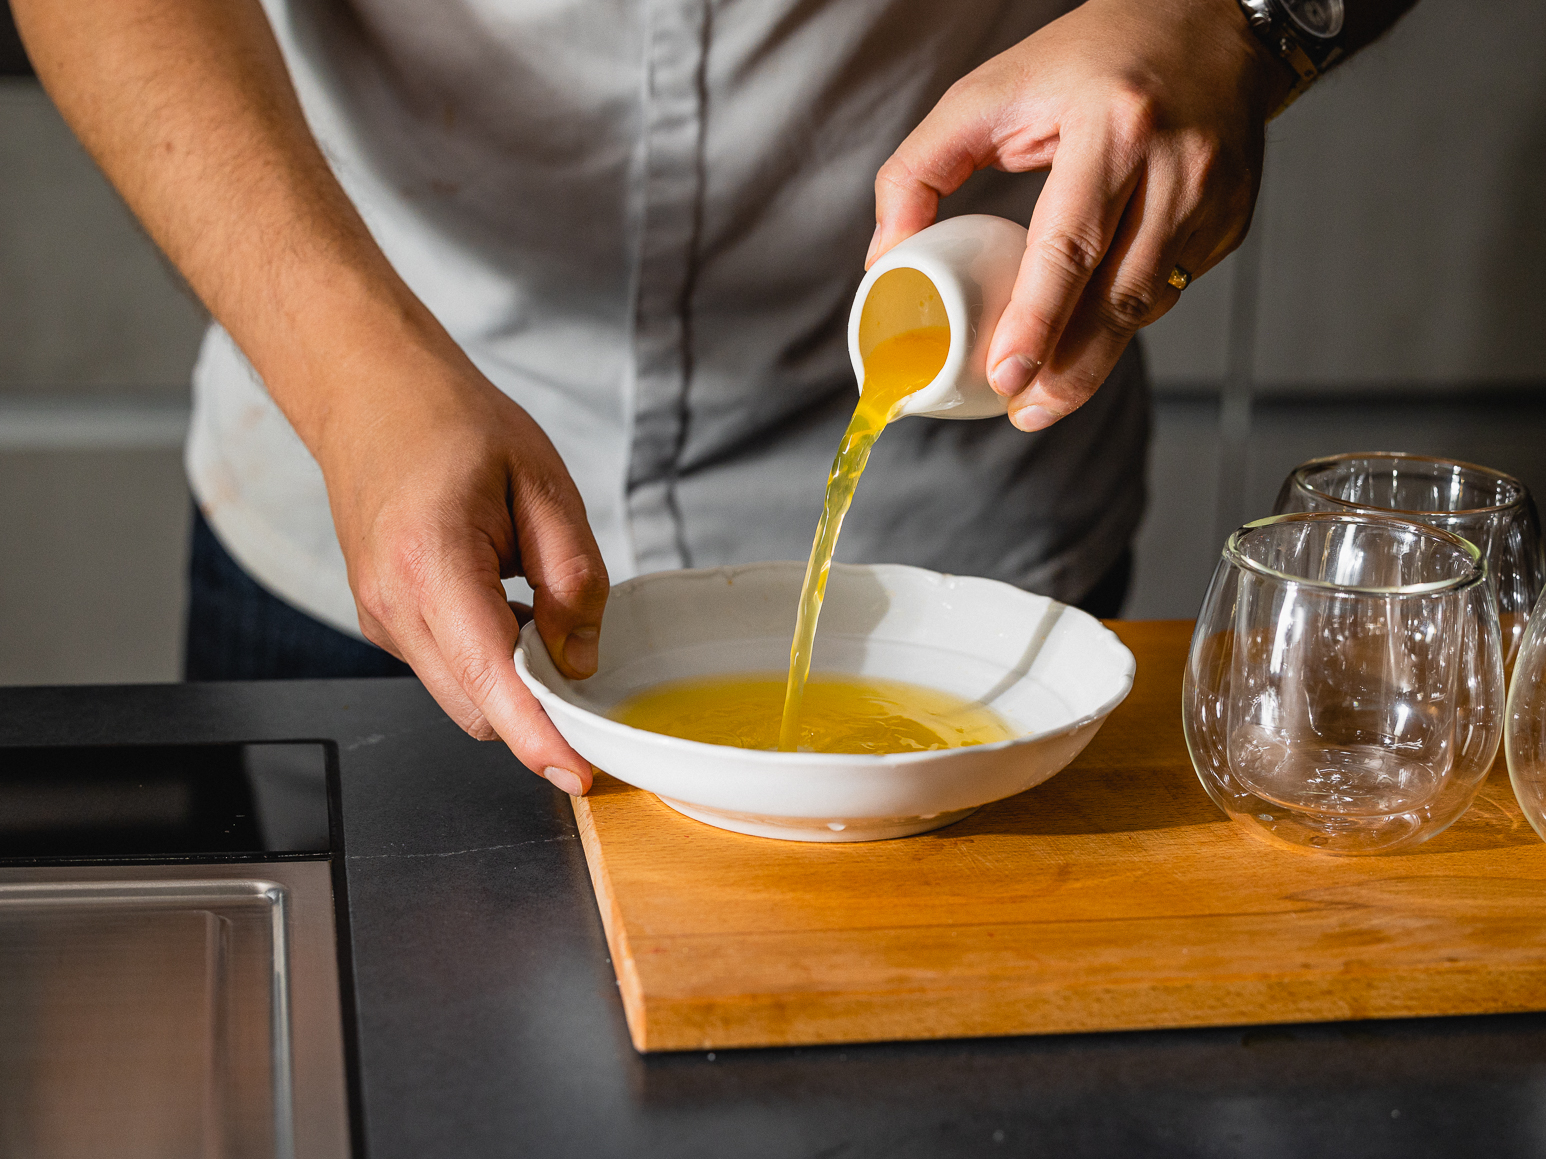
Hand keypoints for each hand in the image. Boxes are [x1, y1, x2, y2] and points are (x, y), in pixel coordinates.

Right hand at [314, 325, 608, 795]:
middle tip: (591, 670)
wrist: (369, 393)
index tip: (579, 774)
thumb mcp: (541, 482)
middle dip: (538, 711)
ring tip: (540, 606)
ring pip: (463, 695)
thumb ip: (573, 575)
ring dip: (514, 681)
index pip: (490, 680)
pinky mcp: (384, 621)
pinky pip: (448, 667)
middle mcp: (394, 605)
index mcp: (431, 564)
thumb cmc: (451, 422)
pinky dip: (489, 659)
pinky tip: (509, 605)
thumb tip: (582, 658)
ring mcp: (381, 619)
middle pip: (478, 708)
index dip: (538, 737)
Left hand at [869, 0, 1289, 430]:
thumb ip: (917, 170)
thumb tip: (882, 259)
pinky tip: (1094, 325)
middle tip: (1024, 412)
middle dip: (1069, 370)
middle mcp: (1175, 163)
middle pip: (1118, 297)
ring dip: (1095, 357)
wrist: (1207, 22)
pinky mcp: (1231, 218)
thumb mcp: (986, 93)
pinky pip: (1170, 289)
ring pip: (1147, 305)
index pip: (1070, 245)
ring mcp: (1213, 195)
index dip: (1037, 321)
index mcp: (1112, 124)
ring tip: (1046, 390)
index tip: (1006, 376)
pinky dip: (1126, 316)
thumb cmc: (1085, 58)